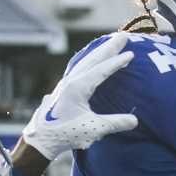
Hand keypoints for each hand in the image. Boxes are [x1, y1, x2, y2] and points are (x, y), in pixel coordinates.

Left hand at [19, 37, 139, 164]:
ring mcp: (65, 83)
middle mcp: (71, 81)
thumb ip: (114, 123)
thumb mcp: (93, 129)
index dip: (116, 62)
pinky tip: (93, 60)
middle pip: (93, 59)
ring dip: (100, 52)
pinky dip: (90, 60)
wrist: (40, 140)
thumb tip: (135, 120)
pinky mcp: (63, 89)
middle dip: (109, 47)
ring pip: (85, 61)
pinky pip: (79, 67)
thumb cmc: (65, 134)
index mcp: (78, 87)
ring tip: (112, 43)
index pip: (101, 70)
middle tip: (124, 36)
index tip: (130, 53)